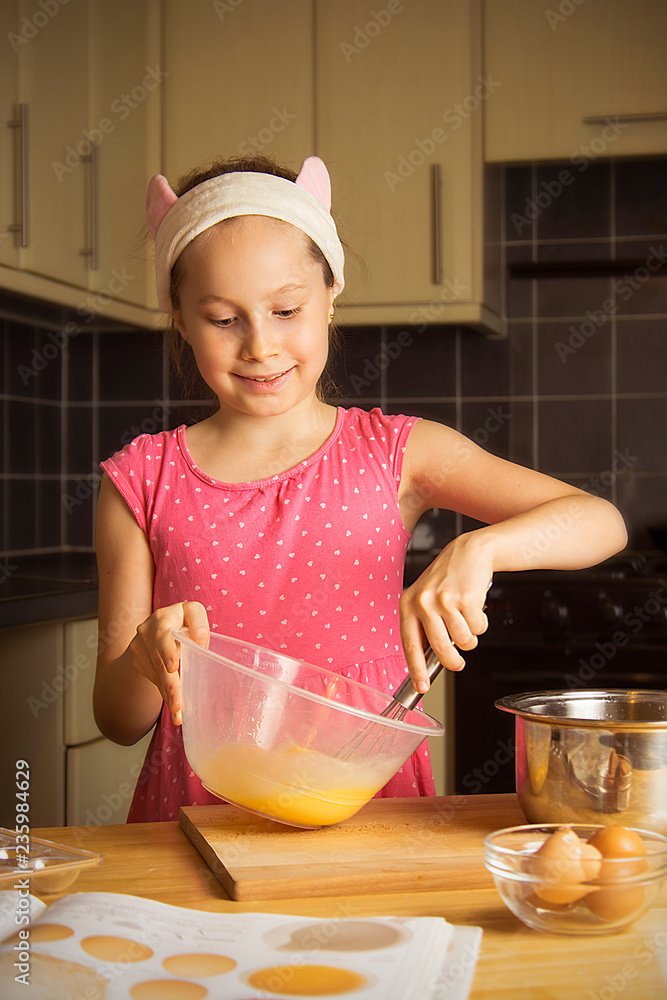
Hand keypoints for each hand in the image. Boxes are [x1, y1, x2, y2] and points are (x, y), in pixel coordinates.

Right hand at [129, 601, 209, 725]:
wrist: (156, 626)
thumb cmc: (181, 619)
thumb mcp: (192, 612)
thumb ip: (198, 624)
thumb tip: (200, 643)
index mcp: (161, 619)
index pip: (162, 636)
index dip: (167, 652)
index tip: (172, 668)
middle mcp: (145, 633)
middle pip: (159, 662)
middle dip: (169, 684)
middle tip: (177, 704)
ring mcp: (139, 649)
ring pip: (156, 676)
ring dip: (168, 694)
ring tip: (179, 712)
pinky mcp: (140, 663)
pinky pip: (154, 681)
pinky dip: (165, 694)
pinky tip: (175, 708)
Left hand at [400, 532, 491, 691]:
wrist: (468, 553)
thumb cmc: (447, 581)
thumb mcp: (425, 600)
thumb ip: (423, 628)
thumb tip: (426, 663)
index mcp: (408, 604)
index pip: (409, 645)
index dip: (416, 670)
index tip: (421, 687)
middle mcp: (423, 602)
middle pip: (439, 649)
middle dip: (452, 662)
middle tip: (457, 664)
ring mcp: (444, 599)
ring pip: (463, 641)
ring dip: (470, 639)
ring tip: (466, 624)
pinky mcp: (466, 597)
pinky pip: (478, 628)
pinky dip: (481, 625)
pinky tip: (475, 610)